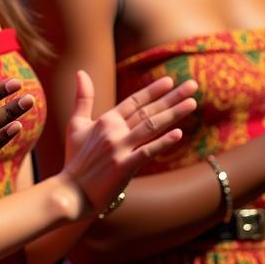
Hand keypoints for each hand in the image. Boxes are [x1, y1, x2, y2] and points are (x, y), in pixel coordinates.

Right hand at [60, 71, 197, 215]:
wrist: (71, 191)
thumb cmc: (75, 158)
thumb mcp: (76, 125)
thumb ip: (82, 98)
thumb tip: (80, 72)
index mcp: (105, 120)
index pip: (134, 101)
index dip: (153, 90)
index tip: (171, 81)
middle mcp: (114, 131)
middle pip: (147, 110)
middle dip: (172, 97)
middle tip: (192, 85)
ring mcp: (119, 148)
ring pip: (150, 126)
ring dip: (172, 114)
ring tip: (192, 103)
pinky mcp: (123, 167)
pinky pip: (146, 152)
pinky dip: (162, 143)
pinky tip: (178, 134)